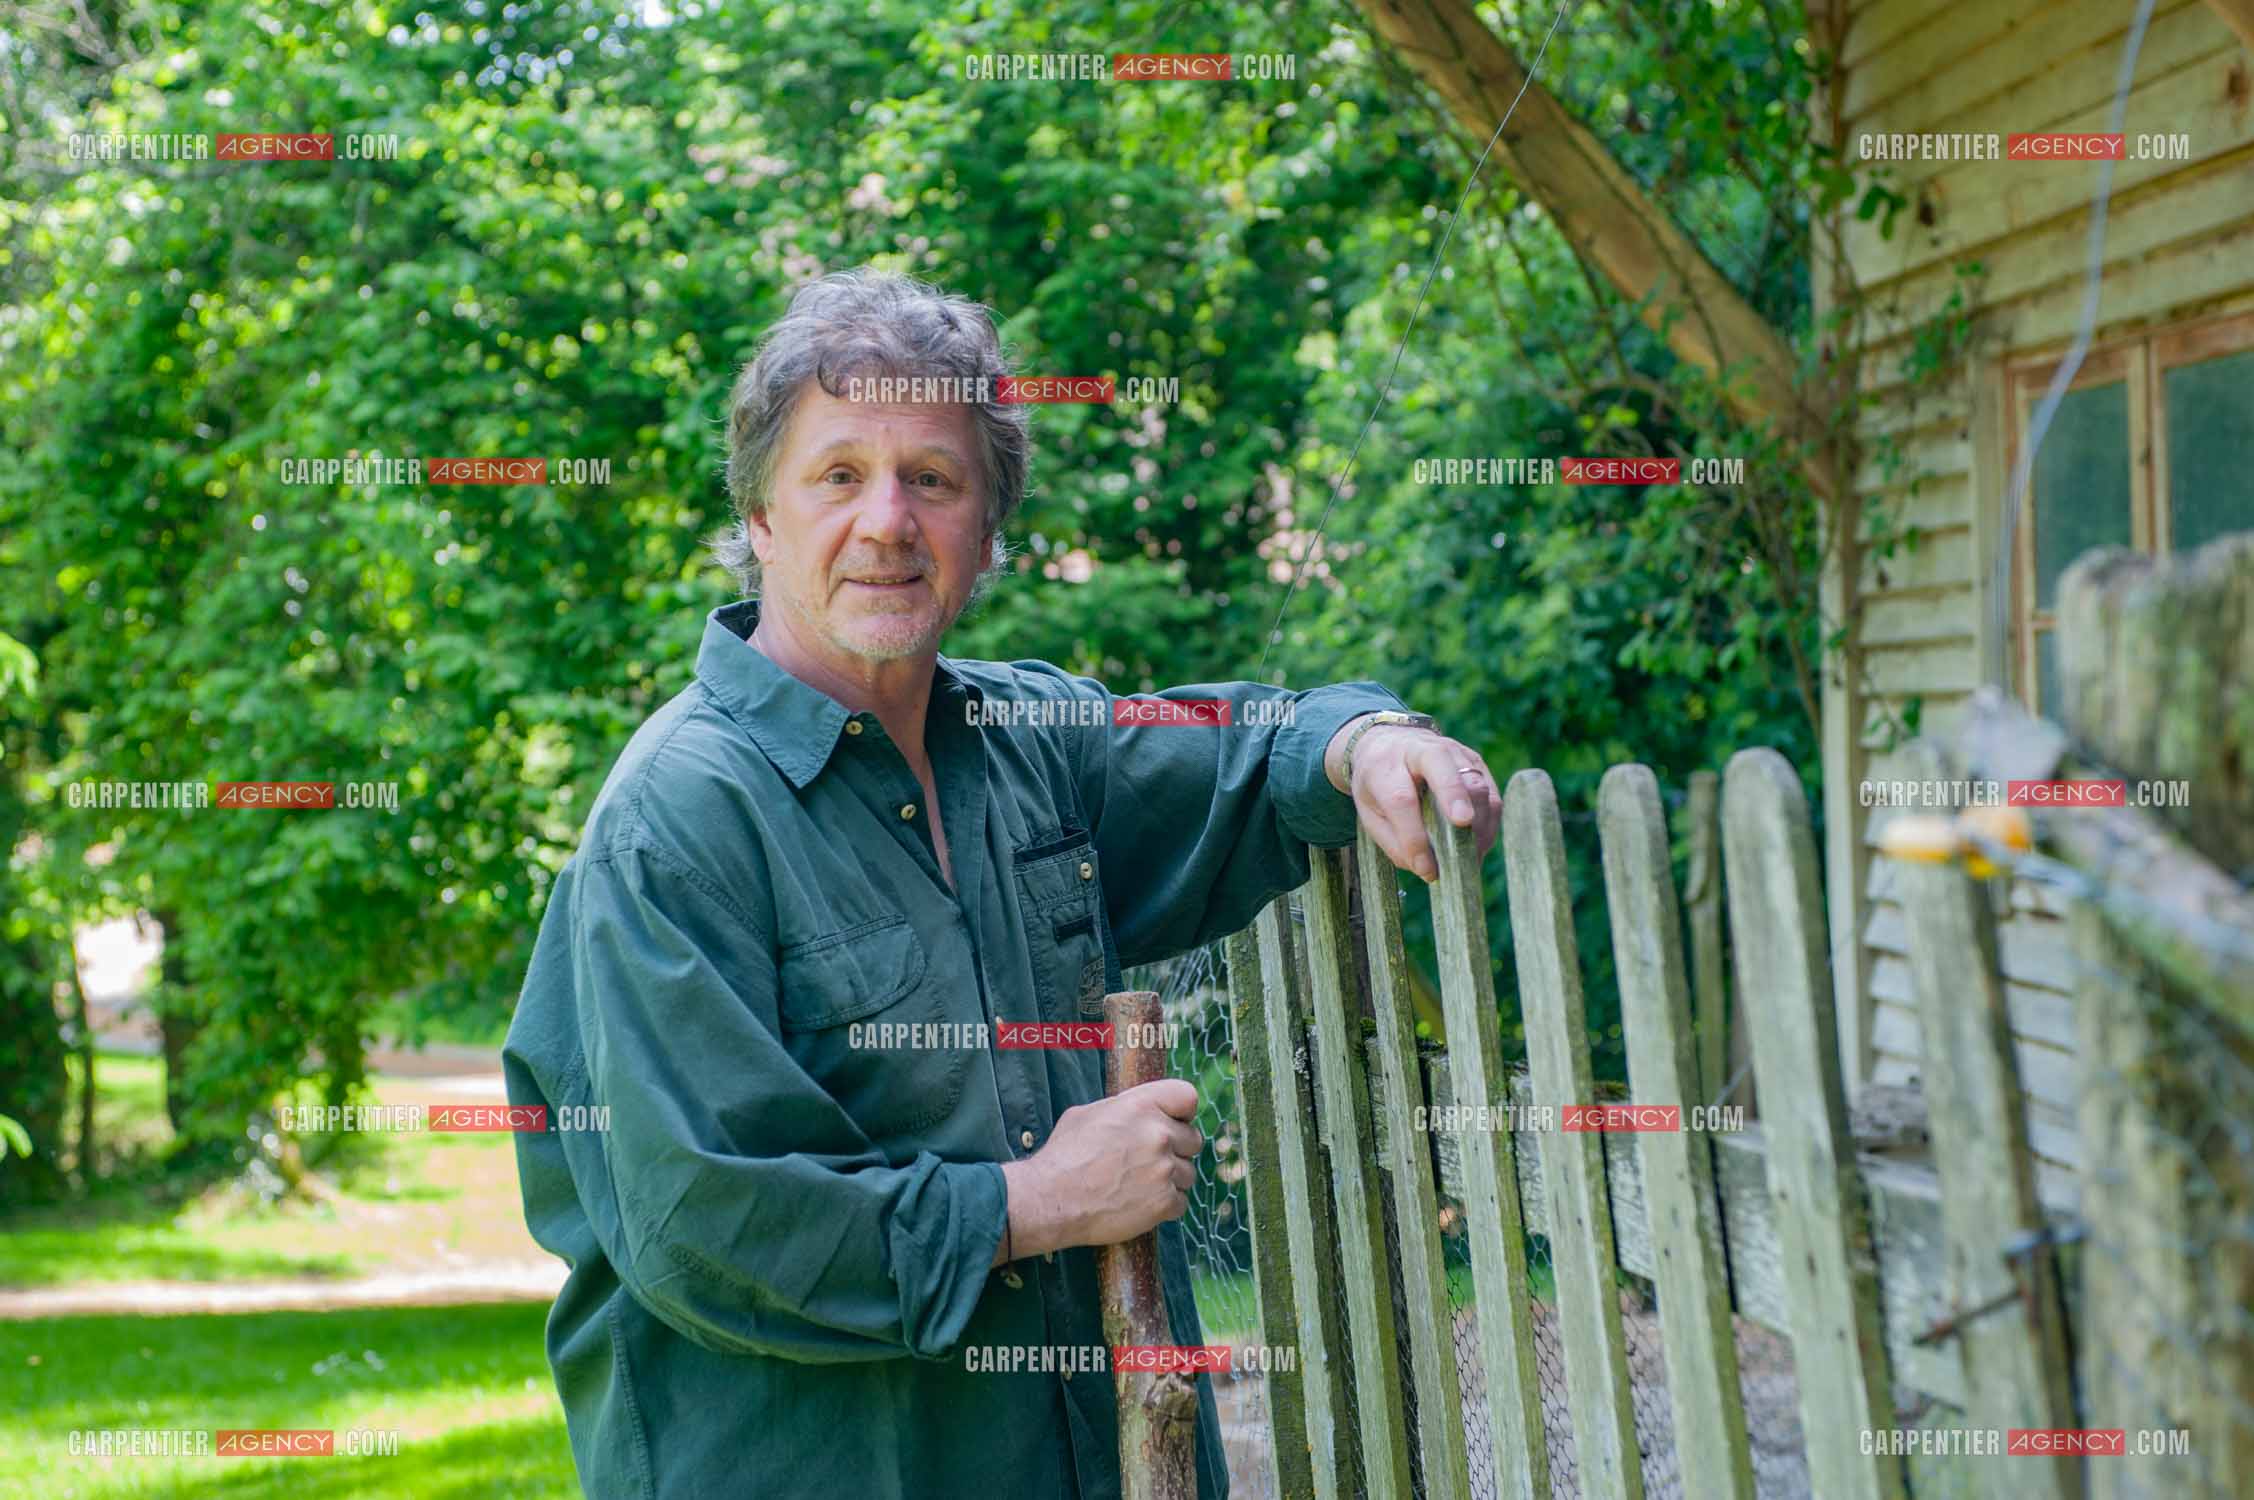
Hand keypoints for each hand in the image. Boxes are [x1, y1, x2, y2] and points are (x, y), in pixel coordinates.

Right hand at [996, 1080, 1201, 1261]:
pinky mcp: (1164, 1203)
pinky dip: (1164, 1206)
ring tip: (1140, 1185)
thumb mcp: (1088, 1114)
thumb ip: (1125, 1109)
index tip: (1173, 1123)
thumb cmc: (1064, 1156)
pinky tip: (1140, 1203)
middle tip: (1150, 1160)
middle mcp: (1159, 1134)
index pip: (1188, 1097)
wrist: (1051, 1199)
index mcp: (1142, 1106)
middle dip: (1176, 1150)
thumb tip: (1142, 1111)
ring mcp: (1164, 1170)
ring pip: (1188, 1173)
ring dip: (1170, 1180)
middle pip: (1193, 1139)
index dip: (1181, 1112)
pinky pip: (1180, 1202)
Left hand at [1328, 720, 1502, 881]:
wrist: (1389, 743)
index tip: (1425, 868)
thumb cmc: (1378, 785)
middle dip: (1455, 796)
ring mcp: (1453, 752)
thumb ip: (1393, 842)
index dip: (1414, 836)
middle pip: (1442, 768)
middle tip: (1463, 824)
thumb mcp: (1369, 813)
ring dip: (1478, 824)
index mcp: (1385, 765)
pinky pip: (1491, 794)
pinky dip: (1489, 824)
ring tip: (1470, 858)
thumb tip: (1426, 868)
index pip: (1401, 800)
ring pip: (1475, 782)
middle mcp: (1420, 750)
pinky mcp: (1476, 761)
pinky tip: (1479, 846)